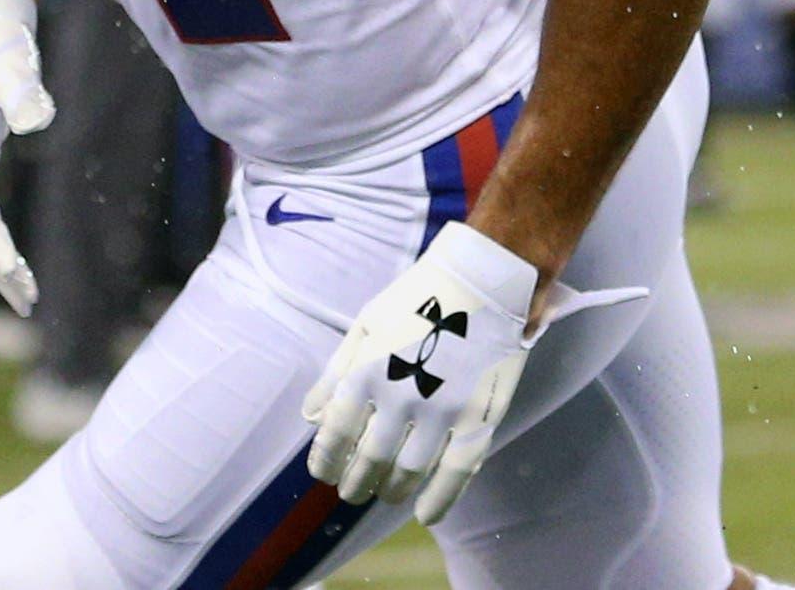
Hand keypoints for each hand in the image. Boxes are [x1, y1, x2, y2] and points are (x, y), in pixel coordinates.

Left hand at [302, 222, 538, 522]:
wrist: (484, 281)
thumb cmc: (418, 298)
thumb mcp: (366, 325)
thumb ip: (336, 373)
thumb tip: (310, 417)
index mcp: (367, 371)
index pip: (336, 434)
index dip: (326, 460)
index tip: (323, 472)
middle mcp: (401, 396)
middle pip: (370, 460)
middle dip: (355, 482)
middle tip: (351, 490)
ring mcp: (443, 411)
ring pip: (409, 472)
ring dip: (390, 491)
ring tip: (384, 494)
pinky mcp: (478, 418)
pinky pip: (458, 471)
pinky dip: (441, 500)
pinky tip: (426, 514)